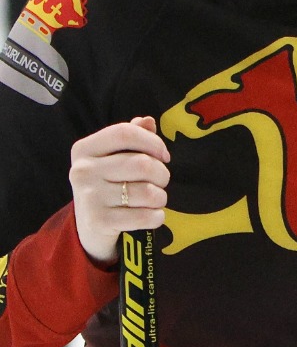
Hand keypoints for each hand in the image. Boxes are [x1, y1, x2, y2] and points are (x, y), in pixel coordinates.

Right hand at [70, 117, 169, 264]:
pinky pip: (146, 216)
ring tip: (153, 199)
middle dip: (162, 174)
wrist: (91, 225)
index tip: (163, 156)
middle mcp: (82, 171)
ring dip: (160, 197)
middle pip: (142, 164)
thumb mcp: (115, 158)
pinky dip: (157, 217)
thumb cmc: (110, 184)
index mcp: (84, 149)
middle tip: (159, 182)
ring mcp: (89, 197)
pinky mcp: (99, 221)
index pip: (125, 133)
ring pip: (148, 192)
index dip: (153, 142)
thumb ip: (132, 138)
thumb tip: (148, 121)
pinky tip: (151, 215)